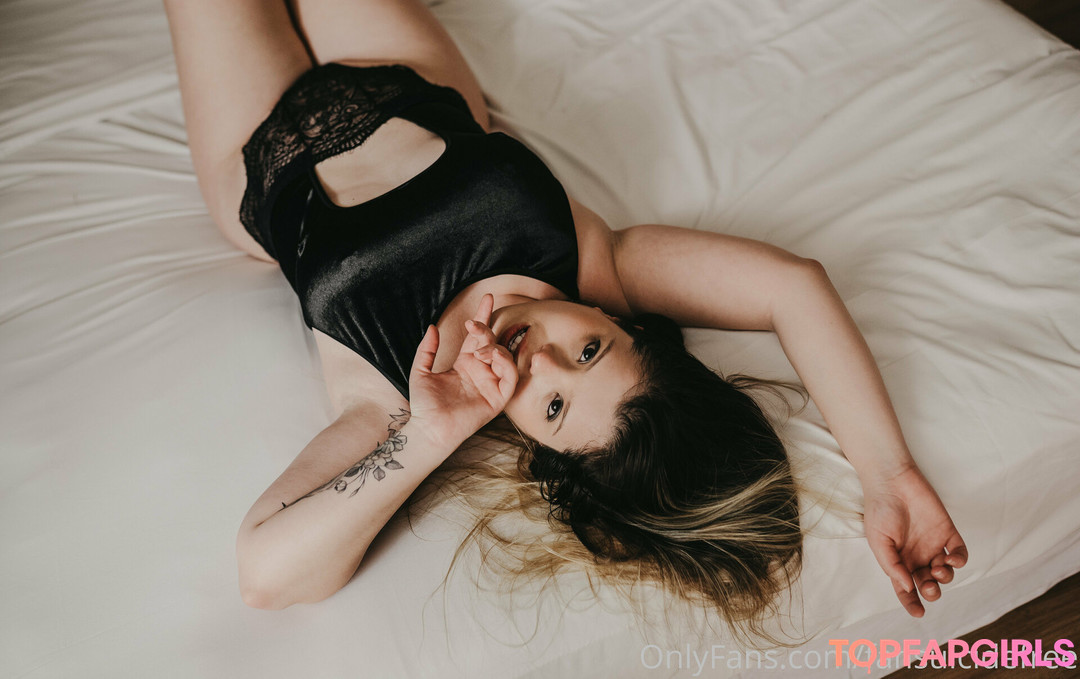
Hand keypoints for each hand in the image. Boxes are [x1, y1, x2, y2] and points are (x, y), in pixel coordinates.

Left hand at [407, 294, 517, 448]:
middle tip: (474, 326)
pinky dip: (506, 364)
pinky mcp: (497, 398)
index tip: (487, 298)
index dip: (483, 316)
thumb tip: (433, 326)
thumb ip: (427, 349)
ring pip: (504, 357)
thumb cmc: (424, 404)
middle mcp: (480, 371)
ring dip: (494, 347)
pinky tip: (493, 358)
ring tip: (480, 350)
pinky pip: (510, 377)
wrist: (429, 428)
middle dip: (486, 329)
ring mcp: (490, 384)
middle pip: (492, 342)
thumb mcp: (420, 370)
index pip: (478, 336)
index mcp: (465, 363)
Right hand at [862, 463, 968, 616]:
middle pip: (928, 583)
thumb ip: (892, 565)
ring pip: (946, 572)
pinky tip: (951, 558)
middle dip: (931, 591)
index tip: (919, 613)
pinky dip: (959, 560)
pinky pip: (960, 553)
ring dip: (945, 577)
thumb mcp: (878, 541)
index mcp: (898, 561)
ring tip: (938, 568)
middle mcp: (917, 556)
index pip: (906, 589)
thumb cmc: (880, 511)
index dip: (911, 603)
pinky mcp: (948, 532)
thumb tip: (908, 588)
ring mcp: (933, 545)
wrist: (892, 482)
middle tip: (928, 587)